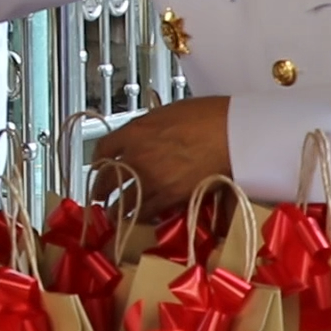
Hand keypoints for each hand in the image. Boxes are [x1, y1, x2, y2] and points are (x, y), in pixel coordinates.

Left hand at [91, 96, 231, 213]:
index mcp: (134, 132)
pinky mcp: (171, 198)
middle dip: (101, 189)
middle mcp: (136, 158)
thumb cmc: (207, 116)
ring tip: (115, 215)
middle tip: (99, 195)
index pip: (104, 148)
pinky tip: (141, 217)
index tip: (98, 166)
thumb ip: (148, 129)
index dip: (98, 160)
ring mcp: (152, 180)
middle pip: (108, 179)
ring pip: (125, 202)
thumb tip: (143, 138)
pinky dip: (143, 216)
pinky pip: (149, 212)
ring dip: (117, 210)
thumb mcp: (167, 113)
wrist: (233, 135)